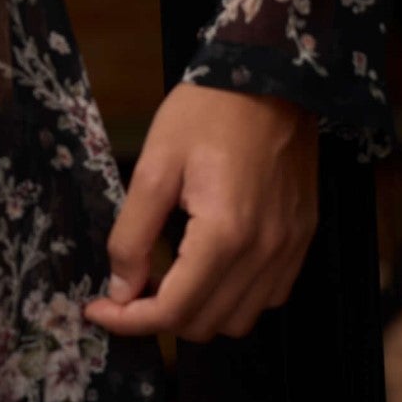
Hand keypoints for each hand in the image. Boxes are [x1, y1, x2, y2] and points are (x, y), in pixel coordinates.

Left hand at [83, 82, 318, 343]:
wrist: (270, 77)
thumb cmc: (206, 113)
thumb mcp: (154, 166)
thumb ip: (133, 235)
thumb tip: (120, 291)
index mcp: (224, 233)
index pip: (174, 310)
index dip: (129, 321)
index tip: (99, 309)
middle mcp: (264, 252)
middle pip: (205, 324)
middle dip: (159, 316)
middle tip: (131, 285)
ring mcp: (290, 248)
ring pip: (239, 320)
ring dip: (198, 312)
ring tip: (170, 277)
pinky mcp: (302, 238)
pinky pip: (269, 296)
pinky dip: (234, 297)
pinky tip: (210, 268)